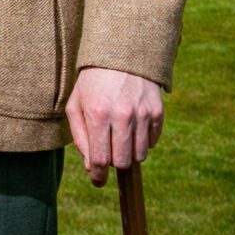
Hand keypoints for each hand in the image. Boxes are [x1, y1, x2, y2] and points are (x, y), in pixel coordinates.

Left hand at [66, 67, 163, 186]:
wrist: (121, 55)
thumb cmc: (92, 83)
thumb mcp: (76, 105)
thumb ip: (80, 137)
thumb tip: (90, 167)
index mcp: (98, 114)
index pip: (100, 158)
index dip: (98, 174)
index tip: (97, 180)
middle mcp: (122, 115)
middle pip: (122, 161)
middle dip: (113, 163)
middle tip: (108, 154)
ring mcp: (143, 114)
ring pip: (139, 155)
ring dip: (128, 153)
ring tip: (119, 138)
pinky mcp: (158, 112)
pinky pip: (152, 142)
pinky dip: (142, 142)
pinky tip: (132, 128)